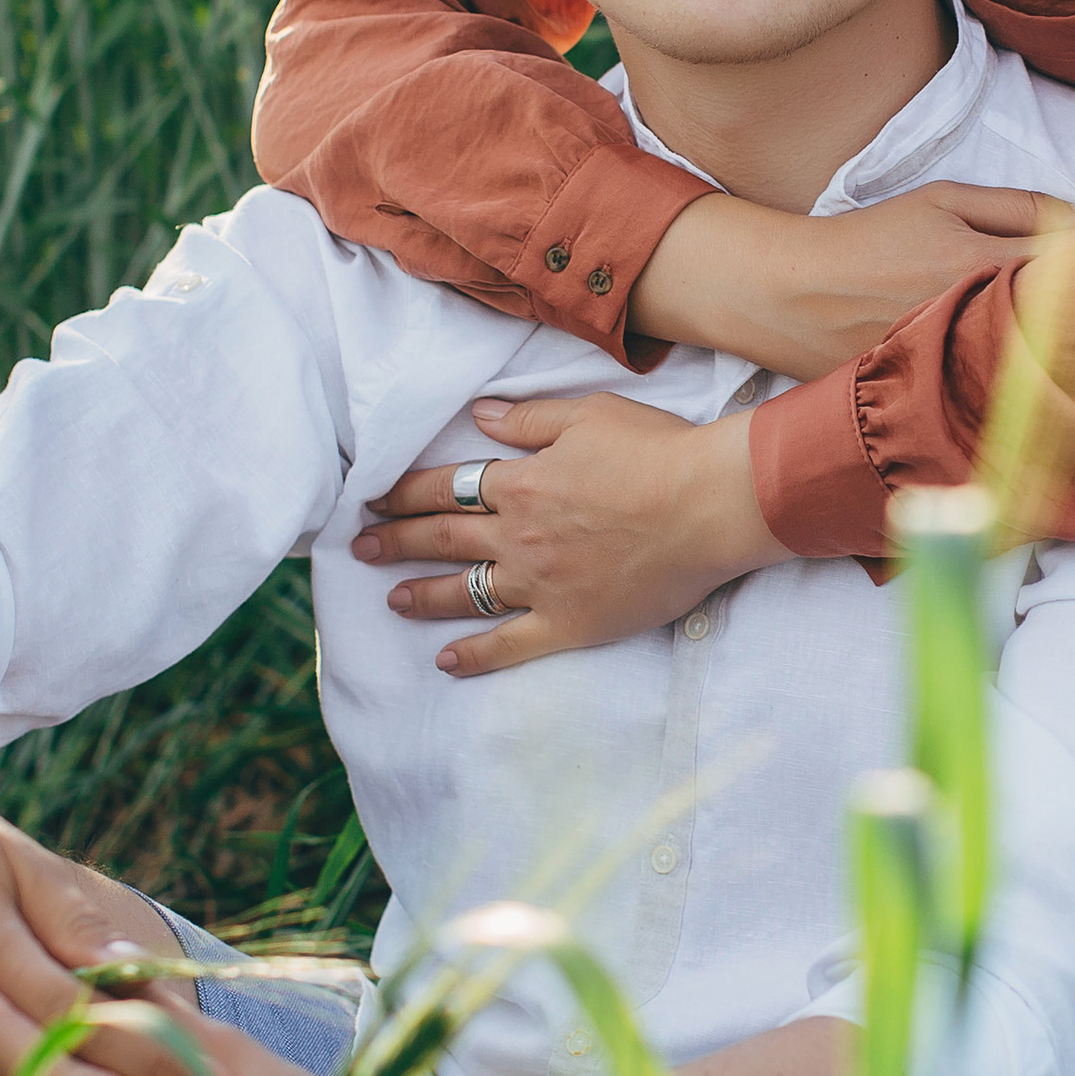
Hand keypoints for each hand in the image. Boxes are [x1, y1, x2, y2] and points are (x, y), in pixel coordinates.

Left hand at [353, 393, 788, 675]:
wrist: (712, 504)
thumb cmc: (659, 452)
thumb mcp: (589, 414)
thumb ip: (527, 419)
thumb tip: (477, 416)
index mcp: (522, 483)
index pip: (447, 486)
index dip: (406, 492)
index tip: (376, 499)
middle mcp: (520, 536)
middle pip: (444, 539)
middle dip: (397, 541)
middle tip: (362, 548)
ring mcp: (542, 585)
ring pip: (467, 593)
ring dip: (424, 595)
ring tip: (392, 600)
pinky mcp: (571, 624)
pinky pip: (509, 645)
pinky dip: (475, 655)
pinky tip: (446, 661)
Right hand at [628, 183, 1052, 382]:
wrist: (791, 296)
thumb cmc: (870, 240)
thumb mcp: (942, 201)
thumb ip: (1020, 206)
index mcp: (984, 265)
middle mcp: (978, 323)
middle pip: (1074, 325)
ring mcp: (961, 368)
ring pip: (1045, 365)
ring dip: (1064, 351)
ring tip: (1065, 336)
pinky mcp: (943, 399)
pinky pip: (1006, 395)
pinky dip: (1022, 382)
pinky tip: (1026, 370)